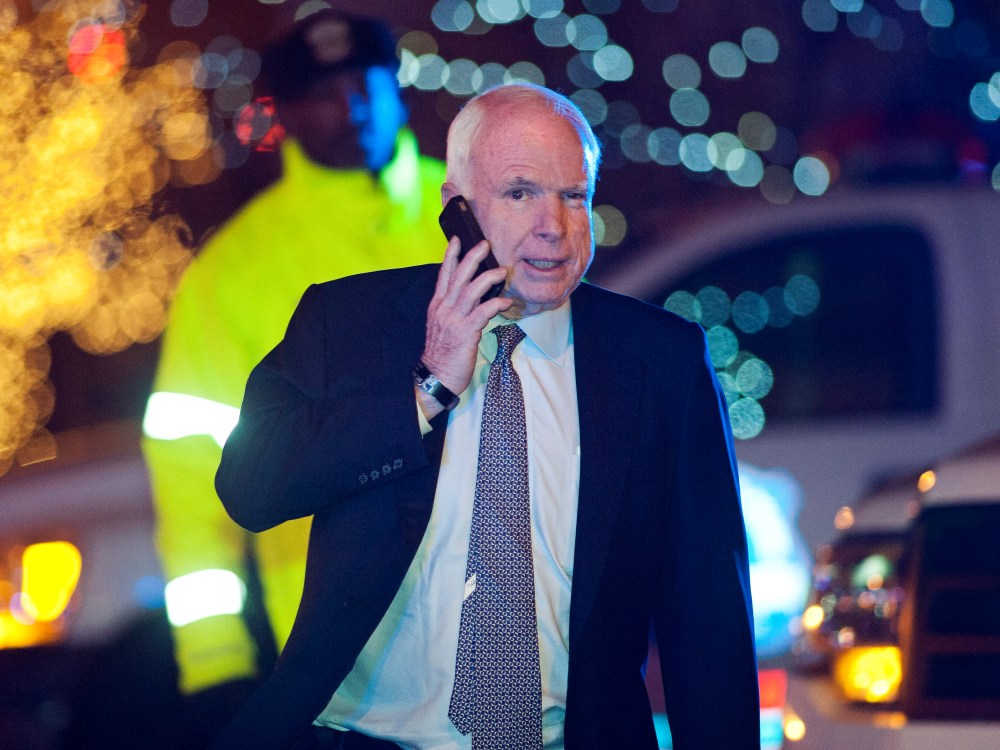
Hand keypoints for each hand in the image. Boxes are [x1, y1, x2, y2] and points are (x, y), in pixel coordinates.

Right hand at [420, 236, 511, 407]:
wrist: (436, 376)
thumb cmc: (443, 353)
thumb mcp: (444, 326)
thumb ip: (455, 309)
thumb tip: (474, 296)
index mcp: (437, 305)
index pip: (443, 275)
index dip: (450, 256)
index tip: (457, 239)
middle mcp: (443, 309)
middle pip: (458, 276)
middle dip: (472, 257)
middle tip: (485, 244)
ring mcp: (453, 319)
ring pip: (471, 290)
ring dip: (488, 277)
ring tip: (502, 271)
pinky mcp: (465, 332)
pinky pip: (483, 312)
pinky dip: (496, 304)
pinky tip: (506, 301)